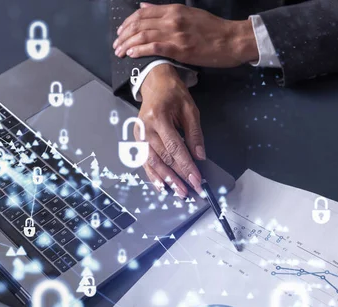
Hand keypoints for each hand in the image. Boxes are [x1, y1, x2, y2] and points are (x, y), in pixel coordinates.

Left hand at [113, 3, 258, 66]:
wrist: (232, 40)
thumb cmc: (214, 30)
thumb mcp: (189, 14)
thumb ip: (166, 12)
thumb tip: (145, 7)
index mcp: (174, 10)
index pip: (142, 13)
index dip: (128, 22)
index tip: (121, 31)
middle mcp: (171, 19)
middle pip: (139, 24)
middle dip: (123, 34)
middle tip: (116, 44)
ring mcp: (175, 34)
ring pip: (143, 35)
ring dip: (127, 44)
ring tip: (120, 51)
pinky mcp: (179, 49)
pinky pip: (153, 47)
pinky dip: (140, 50)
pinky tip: (132, 54)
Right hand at [138, 64, 203, 196]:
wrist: (155, 84)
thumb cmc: (173, 94)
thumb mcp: (190, 110)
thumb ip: (195, 134)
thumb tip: (200, 156)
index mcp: (159, 117)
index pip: (175, 147)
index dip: (186, 165)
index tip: (196, 179)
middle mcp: (146, 128)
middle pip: (163, 158)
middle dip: (179, 176)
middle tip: (191, 190)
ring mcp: (139, 135)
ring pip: (153, 163)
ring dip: (167, 180)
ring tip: (179, 192)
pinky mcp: (137, 140)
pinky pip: (145, 161)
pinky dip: (154, 175)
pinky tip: (162, 186)